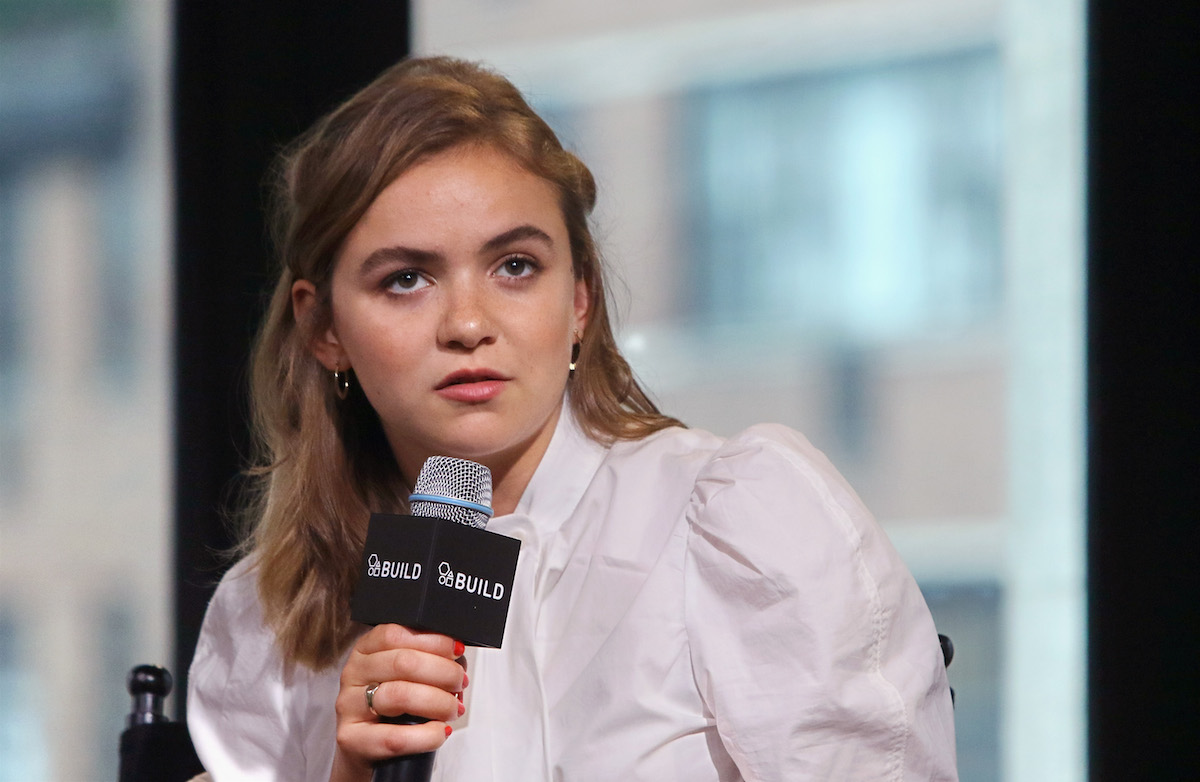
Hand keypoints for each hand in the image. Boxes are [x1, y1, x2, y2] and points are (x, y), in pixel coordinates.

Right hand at [329, 624, 466, 781]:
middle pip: (402, 662)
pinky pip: (395, 738)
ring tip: (453, 709)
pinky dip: (427, 735)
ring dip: (438, 702)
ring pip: (399, 695)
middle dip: (442, 671)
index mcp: (366, 650)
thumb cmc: (394, 709)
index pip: (395, 634)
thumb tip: (457, 656)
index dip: (432, 641)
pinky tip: (440, 732)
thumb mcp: (406, 676)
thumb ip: (427, 659)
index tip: (457, 651)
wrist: (367, 750)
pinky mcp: (352, 740)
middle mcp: (354, 673)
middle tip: (460, 682)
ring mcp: (349, 706)